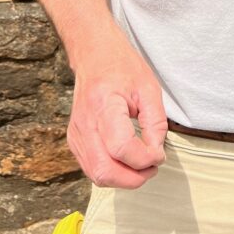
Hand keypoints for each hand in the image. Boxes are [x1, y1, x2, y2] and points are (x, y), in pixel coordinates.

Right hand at [67, 34, 167, 188]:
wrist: (94, 55)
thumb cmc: (122, 67)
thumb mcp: (149, 88)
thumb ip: (156, 123)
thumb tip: (155, 154)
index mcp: (103, 104)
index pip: (121, 148)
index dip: (144, 158)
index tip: (159, 153)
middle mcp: (84, 122)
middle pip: (104, 170)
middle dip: (133, 178)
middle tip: (152, 167)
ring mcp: (75, 133)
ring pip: (96, 175)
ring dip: (123, 179)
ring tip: (142, 165)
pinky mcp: (74, 140)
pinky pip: (92, 168)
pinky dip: (112, 172)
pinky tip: (127, 161)